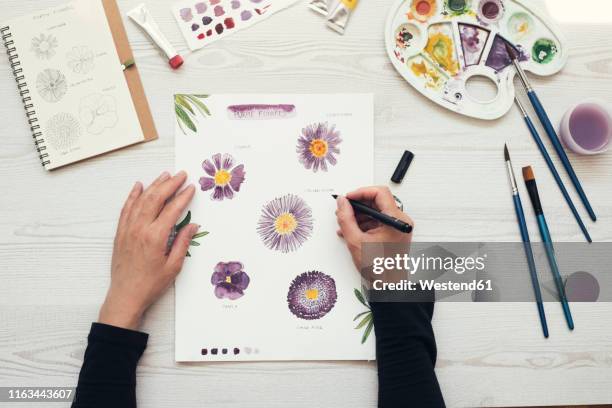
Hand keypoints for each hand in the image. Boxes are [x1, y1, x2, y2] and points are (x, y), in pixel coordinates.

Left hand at [98, 171, 197, 329]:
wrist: (125, 295)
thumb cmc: (151, 284)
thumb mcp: (174, 266)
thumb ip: (183, 242)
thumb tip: (192, 225)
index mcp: (155, 237)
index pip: (172, 209)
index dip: (183, 196)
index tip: (191, 188)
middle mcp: (140, 229)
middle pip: (156, 198)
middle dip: (170, 184)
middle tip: (181, 175)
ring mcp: (128, 229)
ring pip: (141, 200)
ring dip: (154, 185)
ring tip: (165, 176)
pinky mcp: (120, 233)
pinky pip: (126, 208)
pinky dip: (133, 196)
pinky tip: (139, 186)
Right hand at [336, 186, 413, 273]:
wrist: (388, 287)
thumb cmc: (378, 269)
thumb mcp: (356, 241)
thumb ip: (346, 218)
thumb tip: (342, 203)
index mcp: (396, 221)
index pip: (380, 193)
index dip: (361, 192)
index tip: (348, 198)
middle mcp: (400, 222)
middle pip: (378, 201)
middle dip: (358, 205)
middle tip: (343, 210)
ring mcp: (398, 228)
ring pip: (376, 211)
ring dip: (359, 215)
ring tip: (345, 224)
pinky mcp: (394, 233)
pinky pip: (378, 221)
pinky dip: (364, 223)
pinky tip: (352, 230)